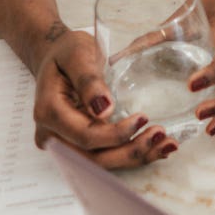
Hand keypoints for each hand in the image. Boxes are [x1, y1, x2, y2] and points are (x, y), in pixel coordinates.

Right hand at [29, 22, 174, 167]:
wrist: (57, 56)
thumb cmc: (67, 51)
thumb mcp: (78, 54)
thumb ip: (88, 81)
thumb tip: (104, 110)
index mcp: (48, 112)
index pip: (85, 136)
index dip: (115, 134)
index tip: (143, 119)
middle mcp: (51, 134)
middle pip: (92, 157)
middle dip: (129, 152)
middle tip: (161, 136)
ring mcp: (63, 142)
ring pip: (99, 162)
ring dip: (134, 157)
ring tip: (165, 145)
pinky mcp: (77, 144)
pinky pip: (102, 155)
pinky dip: (129, 154)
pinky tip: (155, 149)